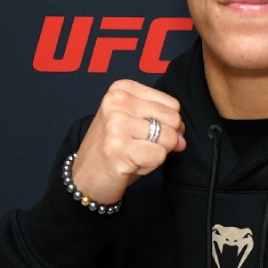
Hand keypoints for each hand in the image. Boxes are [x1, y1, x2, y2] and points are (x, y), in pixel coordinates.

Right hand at [70, 80, 185, 204]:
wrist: (85, 178)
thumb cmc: (113, 149)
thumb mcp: (134, 122)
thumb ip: (161, 120)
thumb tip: (182, 138)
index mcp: (121, 89)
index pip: (172, 104)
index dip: (167, 125)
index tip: (145, 133)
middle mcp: (117, 102)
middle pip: (172, 119)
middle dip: (164, 140)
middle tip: (140, 147)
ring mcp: (116, 124)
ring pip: (168, 138)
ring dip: (156, 153)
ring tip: (134, 155)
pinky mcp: (119, 148)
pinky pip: (159, 156)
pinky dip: (150, 166)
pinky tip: (131, 165)